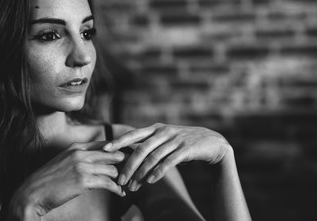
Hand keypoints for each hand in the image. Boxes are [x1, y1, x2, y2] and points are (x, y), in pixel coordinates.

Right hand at [9, 141, 125, 218]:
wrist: (32, 193)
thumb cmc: (48, 180)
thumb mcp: (63, 161)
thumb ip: (79, 157)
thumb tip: (94, 161)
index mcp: (76, 147)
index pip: (105, 144)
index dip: (119, 150)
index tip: (129, 157)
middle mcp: (80, 153)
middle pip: (112, 153)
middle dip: (126, 162)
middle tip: (133, 170)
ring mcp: (82, 166)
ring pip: (112, 168)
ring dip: (122, 178)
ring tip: (127, 184)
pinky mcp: (83, 181)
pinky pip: (108, 183)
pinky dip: (117, 188)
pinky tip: (120, 193)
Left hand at [102, 123, 230, 190]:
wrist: (211, 142)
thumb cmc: (183, 143)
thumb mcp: (165, 140)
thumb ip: (150, 145)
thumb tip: (129, 157)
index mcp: (156, 128)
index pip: (133, 134)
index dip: (119, 141)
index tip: (104, 149)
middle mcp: (163, 132)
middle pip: (141, 149)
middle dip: (128, 166)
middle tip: (120, 180)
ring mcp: (175, 139)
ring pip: (153, 158)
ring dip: (141, 174)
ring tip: (133, 186)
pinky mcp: (186, 149)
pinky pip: (169, 162)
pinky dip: (158, 172)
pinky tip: (150, 181)